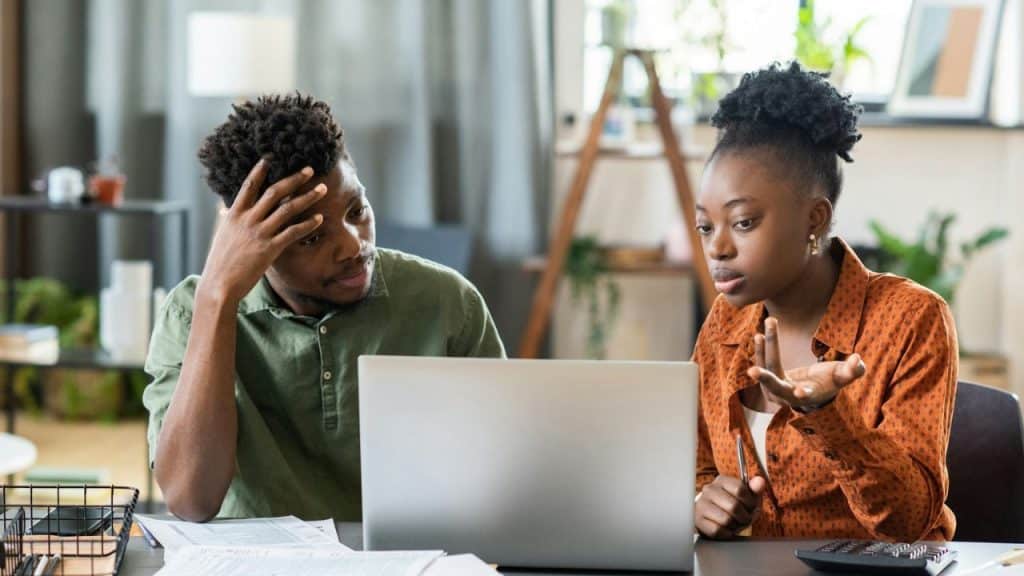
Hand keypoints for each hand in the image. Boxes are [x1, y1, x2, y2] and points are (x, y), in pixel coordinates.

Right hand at [199, 160, 326, 304]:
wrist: (219, 284)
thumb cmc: (220, 261)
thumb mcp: (221, 234)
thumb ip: (227, 219)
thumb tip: (224, 209)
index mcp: (234, 214)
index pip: (249, 185)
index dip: (260, 170)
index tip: (271, 158)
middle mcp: (248, 219)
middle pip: (275, 192)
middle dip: (294, 179)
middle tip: (310, 170)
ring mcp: (259, 233)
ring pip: (288, 209)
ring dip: (307, 197)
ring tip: (322, 190)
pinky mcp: (270, 248)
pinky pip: (293, 232)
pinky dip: (308, 224)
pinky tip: (319, 219)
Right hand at [695, 474, 766, 538]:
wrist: (716, 519)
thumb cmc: (734, 507)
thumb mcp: (748, 497)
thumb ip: (755, 489)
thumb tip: (760, 481)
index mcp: (722, 480)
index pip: (740, 489)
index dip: (750, 502)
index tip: (750, 506)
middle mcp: (709, 490)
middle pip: (734, 506)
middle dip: (744, 517)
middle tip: (743, 518)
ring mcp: (701, 505)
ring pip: (726, 520)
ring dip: (734, 526)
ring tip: (734, 523)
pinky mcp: (698, 520)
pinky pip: (717, 530)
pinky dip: (726, 533)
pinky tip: (725, 529)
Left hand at [746, 317, 865, 410]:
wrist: (812, 388)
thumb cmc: (830, 381)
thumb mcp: (843, 376)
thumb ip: (852, 371)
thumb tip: (858, 360)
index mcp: (809, 396)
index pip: (806, 396)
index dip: (804, 394)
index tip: (801, 392)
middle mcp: (788, 396)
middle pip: (776, 386)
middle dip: (765, 377)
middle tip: (752, 371)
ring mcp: (775, 389)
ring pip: (767, 371)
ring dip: (762, 352)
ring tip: (760, 335)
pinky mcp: (768, 380)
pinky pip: (763, 364)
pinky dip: (761, 350)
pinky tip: (759, 336)